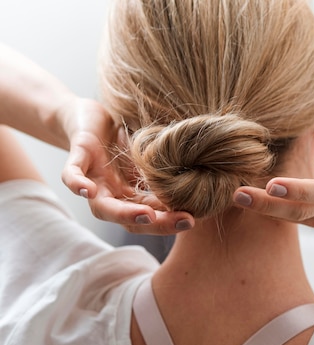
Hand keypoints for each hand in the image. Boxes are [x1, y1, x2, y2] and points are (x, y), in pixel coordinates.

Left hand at [60, 98, 194, 233]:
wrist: (90, 117)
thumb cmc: (124, 138)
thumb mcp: (151, 156)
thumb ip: (167, 172)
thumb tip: (205, 178)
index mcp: (130, 198)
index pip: (151, 217)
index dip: (170, 221)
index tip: (193, 219)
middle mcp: (111, 195)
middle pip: (129, 220)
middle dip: (156, 224)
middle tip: (183, 221)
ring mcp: (93, 180)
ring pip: (102, 207)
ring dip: (122, 214)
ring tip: (146, 215)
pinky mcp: (78, 158)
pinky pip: (71, 177)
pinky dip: (77, 184)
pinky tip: (87, 190)